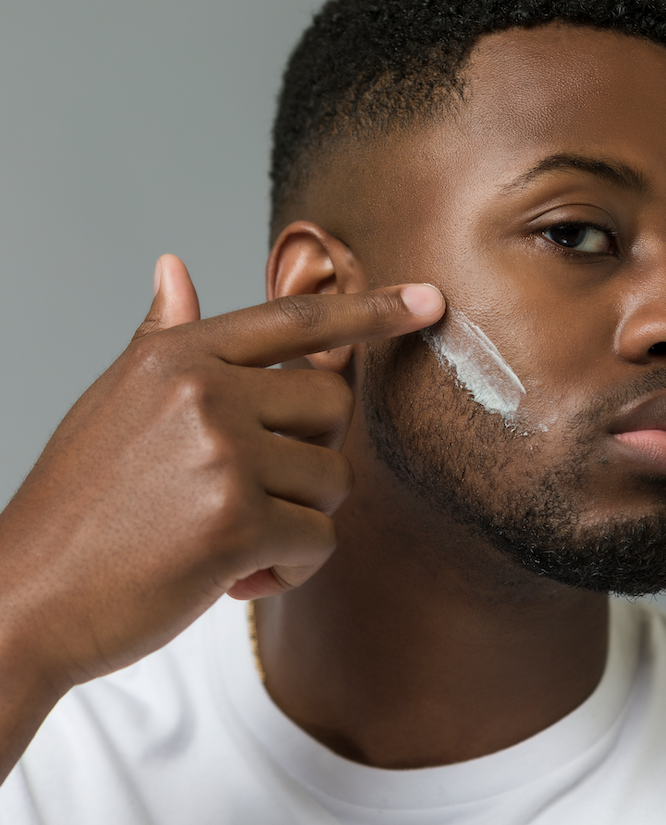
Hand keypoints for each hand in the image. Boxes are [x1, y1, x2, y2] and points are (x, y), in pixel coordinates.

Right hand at [0, 255, 443, 695]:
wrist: (26, 595)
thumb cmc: (81, 502)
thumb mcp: (116, 399)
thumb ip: (164, 335)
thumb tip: (174, 266)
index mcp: (179, 355)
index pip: (298, 320)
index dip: (372, 311)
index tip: (429, 301)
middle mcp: (205, 391)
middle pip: (334, 407)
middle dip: (312, 457)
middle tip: (257, 491)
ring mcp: (222, 453)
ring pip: (333, 478)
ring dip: (298, 519)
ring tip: (234, 538)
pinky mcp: (236, 521)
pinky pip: (320, 538)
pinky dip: (291, 566)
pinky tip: (237, 576)